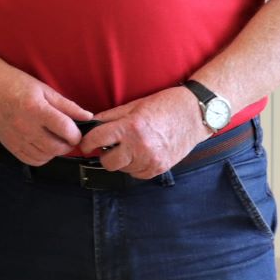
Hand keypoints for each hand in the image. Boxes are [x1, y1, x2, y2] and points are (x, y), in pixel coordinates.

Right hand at [0, 72, 93, 166]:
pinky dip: (41, 157)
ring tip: (54, 139)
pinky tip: (42, 146)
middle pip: (57, 147)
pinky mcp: (9, 145)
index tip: (76, 130)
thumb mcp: (44, 89)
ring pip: (45, 156)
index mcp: (36, 109)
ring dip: (55, 151)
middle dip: (68, 144)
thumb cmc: (16, 84)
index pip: (66, 130)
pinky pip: (31, 160)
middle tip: (68, 136)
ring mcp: (16, 138)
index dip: (77, 133)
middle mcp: (25, 126)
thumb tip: (88, 117)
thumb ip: (67, 106)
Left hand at [80, 87, 208, 177]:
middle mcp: (140, 146)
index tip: (85, 143)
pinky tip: (139, 154)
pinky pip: (137, 174)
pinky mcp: (160, 168)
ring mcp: (151, 160)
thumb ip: (110, 117)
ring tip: (129, 147)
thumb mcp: (133, 105)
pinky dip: (134, 167)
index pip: (97, 139)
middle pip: (107, 162)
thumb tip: (91, 124)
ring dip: (121, 161)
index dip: (86, 142)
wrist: (195, 114)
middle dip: (104, 154)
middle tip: (109, 146)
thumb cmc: (164, 105)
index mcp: (130, 127)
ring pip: (122, 169)